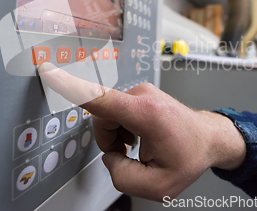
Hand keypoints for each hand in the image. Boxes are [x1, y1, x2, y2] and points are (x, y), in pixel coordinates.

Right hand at [39, 62, 245, 201]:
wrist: (208, 137)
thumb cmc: (190, 155)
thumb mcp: (160, 186)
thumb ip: (122, 176)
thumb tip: (109, 156)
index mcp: (145, 114)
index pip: (100, 98)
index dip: (70, 86)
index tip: (49, 71)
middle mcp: (141, 95)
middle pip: (100, 117)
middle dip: (108, 140)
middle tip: (131, 153)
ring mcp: (140, 92)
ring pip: (107, 116)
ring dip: (116, 135)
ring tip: (139, 145)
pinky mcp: (139, 93)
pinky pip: (115, 111)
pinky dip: (121, 128)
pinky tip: (139, 137)